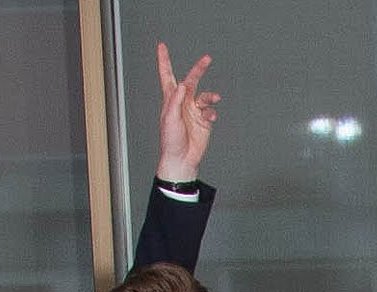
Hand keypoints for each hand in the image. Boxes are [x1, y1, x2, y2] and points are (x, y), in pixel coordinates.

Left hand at [155, 44, 219, 181]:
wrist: (181, 159)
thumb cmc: (170, 140)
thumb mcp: (170, 118)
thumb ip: (176, 100)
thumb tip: (183, 85)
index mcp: (170, 99)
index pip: (167, 75)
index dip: (164, 60)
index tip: (162, 46)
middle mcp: (183, 103)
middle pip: (192, 80)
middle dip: (199, 69)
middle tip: (207, 59)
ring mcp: (194, 112)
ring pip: (204, 97)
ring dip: (210, 96)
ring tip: (214, 98)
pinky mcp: (204, 122)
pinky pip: (210, 111)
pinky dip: (211, 112)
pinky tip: (210, 116)